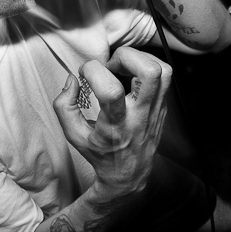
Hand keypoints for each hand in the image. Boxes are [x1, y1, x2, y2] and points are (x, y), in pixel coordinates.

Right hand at [52, 47, 171, 196]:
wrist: (129, 174)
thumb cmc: (100, 153)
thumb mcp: (74, 135)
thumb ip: (64, 107)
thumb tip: (72, 79)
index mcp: (115, 127)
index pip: (111, 91)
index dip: (93, 71)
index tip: (84, 73)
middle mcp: (140, 117)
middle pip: (148, 73)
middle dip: (125, 57)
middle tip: (110, 67)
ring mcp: (156, 111)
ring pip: (162, 70)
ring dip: (140, 58)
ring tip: (123, 67)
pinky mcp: (164, 106)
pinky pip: (166, 75)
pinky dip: (148, 65)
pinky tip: (132, 73)